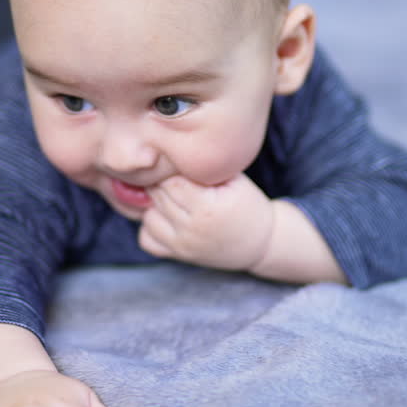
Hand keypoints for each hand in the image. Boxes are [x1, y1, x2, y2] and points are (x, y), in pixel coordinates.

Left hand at [138, 174, 273, 271]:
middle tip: (172, 179)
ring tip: (169, 198)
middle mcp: (192, 228)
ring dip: (153, 205)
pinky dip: (149, 228)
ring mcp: (183, 245)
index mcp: (207, 207)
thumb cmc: (247, 205)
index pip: (171, 182)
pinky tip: (164, 218)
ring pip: (147, 218)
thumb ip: (206, 168)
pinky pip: (147, 241)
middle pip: (157, 197)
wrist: (260, 243)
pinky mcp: (178, 255)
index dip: (171, 172)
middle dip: (159, 185)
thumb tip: (174, 151)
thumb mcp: (235, 180)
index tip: (177, 168)